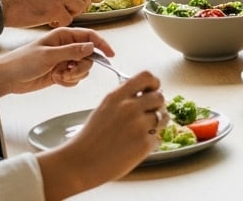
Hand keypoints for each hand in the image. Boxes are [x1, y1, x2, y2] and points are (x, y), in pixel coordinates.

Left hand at [0, 26, 114, 94]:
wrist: (8, 77)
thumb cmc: (23, 61)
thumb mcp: (49, 55)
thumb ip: (72, 51)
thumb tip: (91, 47)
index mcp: (64, 36)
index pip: (90, 37)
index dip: (102, 45)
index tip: (110, 55)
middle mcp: (67, 47)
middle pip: (89, 56)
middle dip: (82, 66)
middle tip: (69, 71)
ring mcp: (64, 60)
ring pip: (83, 68)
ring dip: (74, 75)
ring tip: (59, 76)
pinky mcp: (61, 72)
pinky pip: (75, 78)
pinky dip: (68, 81)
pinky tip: (56, 80)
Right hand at [38, 71, 164, 196]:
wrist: (79, 164)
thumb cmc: (89, 140)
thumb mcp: (103, 110)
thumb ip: (123, 100)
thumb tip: (146, 94)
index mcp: (116, 97)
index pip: (146, 77)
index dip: (154, 83)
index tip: (154, 89)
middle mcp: (129, 108)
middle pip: (160, 97)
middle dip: (157, 106)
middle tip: (148, 116)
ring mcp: (138, 125)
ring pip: (163, 117)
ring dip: (157, 124)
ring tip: (142, 132)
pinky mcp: (144, 143)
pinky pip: (157, 138)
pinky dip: (150, 143)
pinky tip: (134, 148)